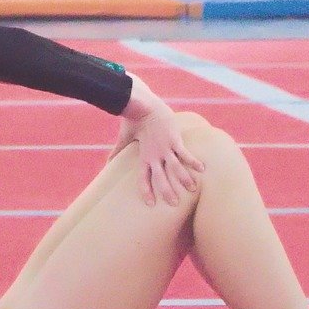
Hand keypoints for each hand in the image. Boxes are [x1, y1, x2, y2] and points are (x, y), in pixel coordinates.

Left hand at [112, 77, 203, 206]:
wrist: (143, 104)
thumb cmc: (133, 120)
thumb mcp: (125, 137)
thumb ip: (117, 150)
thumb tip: (107, 162)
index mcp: (144, 156)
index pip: (143, 178)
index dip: (146, 191)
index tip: (150, 204)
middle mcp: (155, 155)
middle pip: (161, 178)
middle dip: (167, 191)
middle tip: (174, 204)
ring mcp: (165, 148)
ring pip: (176, 167)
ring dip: (184, 179)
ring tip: (192, 189)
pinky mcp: (174, 139)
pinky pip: (185, 153)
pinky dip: (193, 161)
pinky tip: (202, 169)